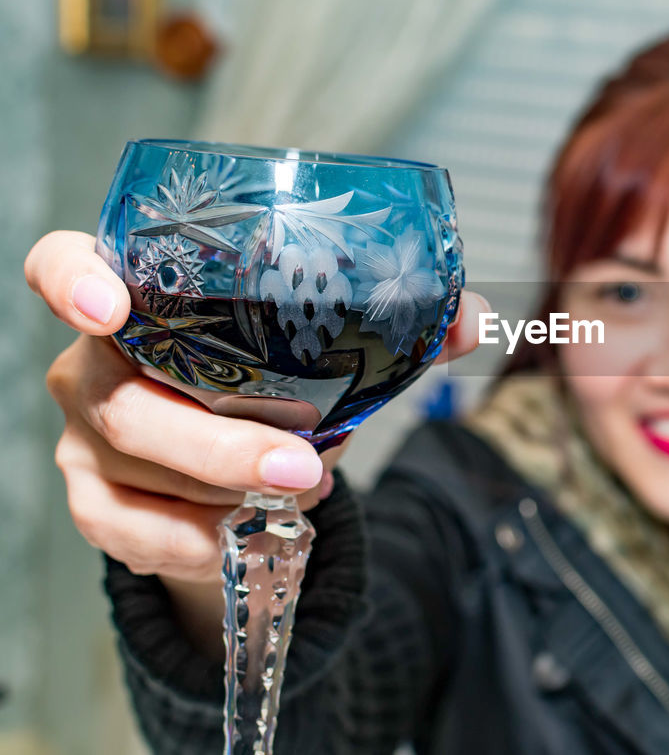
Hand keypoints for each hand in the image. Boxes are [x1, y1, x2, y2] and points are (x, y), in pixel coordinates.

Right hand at [26, 230, 487, 583]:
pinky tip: (246, 539)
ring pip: (133, 471)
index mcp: (138, 297)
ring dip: (224, 493)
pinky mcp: (94, 498)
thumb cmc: (273, 377)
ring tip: (306, 491)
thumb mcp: (328, 345)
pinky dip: (194, 542)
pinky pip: (129, 532)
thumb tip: (468, 318)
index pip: (60, 266)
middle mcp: (93, 362)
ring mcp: (84, 435)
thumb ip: (398, 324)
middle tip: (304, 463)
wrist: (242, 457)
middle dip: (215, 443)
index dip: (70, 281)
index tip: (109, 304)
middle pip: (123, 402)